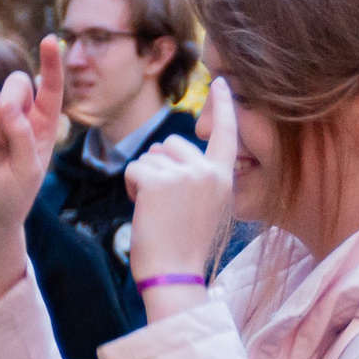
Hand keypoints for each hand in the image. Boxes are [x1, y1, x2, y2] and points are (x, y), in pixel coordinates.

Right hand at [0, 38, 63, 303]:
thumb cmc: (12, 197)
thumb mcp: (27, 171)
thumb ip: (22, 136)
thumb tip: (6, 105)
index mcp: (44, 125)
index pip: (51, 88)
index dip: (52, 64)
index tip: (53, 40)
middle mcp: (18, 116)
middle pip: (14, 81)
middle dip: (5, 106)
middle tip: (0, 141)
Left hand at [124, 76, 237, 318]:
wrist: (174, 275)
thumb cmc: (182, 248)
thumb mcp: (204, 207)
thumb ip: (197, 177)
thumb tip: (170, 151)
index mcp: (224, 179)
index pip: (227, 135)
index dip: (223, 108)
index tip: (222, 82)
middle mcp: (208, 172)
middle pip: (171, 143)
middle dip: (158, 166)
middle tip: (164, 203)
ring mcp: (185, 175)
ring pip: (150, 156)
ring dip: (144, 178)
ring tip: (156, 211)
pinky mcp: (159, 182)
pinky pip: (134, 169)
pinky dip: (131, 187)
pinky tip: (143, 210)